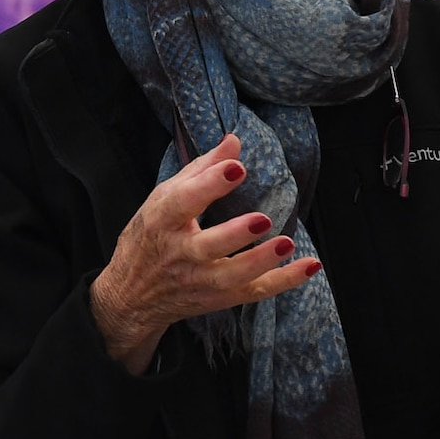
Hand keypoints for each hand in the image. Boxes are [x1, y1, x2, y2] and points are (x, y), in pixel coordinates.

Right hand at [90, 133, 318, 373]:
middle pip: (206, 247)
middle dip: (235, 234)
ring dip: (260, 262)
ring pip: (230, 277)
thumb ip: (202, 170)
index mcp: (161, 221)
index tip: (236, 167)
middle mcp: (179, 254)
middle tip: (262, 218)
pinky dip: (283, 281)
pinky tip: (309, 266)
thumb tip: (234, 141)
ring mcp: (199, 280)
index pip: (182, 202)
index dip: (208, 185)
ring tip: (287, 243)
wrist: (130, 296)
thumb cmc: (150, 237)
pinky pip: (254, 292)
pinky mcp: (219, 298)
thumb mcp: (163, 200)